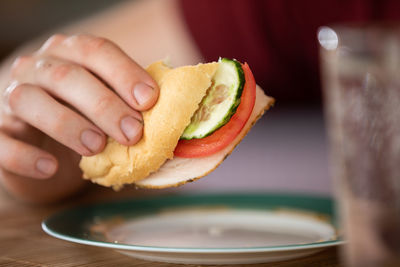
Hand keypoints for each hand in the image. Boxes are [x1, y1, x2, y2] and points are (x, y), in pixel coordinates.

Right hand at [0, 34, 158, 202]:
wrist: (41, 142)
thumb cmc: (82, 118)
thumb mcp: (106, 104)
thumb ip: (131, 106)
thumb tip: (174, 121)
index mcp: (70, 54)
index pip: (96, 51)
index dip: (124, 72)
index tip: (149, 100)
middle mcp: (38, 68)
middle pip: (68, 76)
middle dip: (104, 104)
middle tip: (132, 133)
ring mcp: (12, 97)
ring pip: (31, 101)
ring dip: (67, 124)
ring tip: (97, 147)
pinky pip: (1, 141)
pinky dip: (25, 155)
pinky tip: (51, 167)